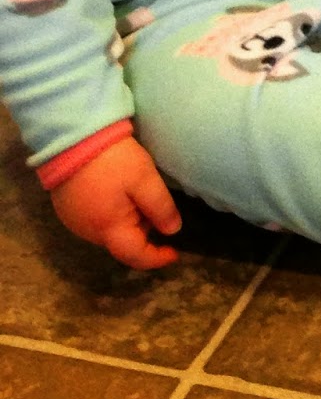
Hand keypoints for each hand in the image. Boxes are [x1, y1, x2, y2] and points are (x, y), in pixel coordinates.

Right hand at [51, 137, 181, 269]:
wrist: (74, 140)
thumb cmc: (114, 161)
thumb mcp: (145, 180)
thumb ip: (160, 208)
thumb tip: (172, 231)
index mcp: (108, 229)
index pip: (135, 256)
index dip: (157, 258)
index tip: (175, 253)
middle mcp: (88, 232)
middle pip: (121, 243)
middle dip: (144, 234)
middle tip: (159, 212)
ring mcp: (75, 221)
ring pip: (109, 231)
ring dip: (129, 223)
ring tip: (142, 199)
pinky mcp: (68, 208)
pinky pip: (96, 220)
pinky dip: (114, 215)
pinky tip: (121, 194)